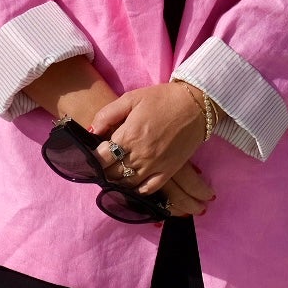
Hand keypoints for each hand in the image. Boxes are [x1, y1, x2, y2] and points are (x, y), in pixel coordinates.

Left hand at [90, 84, 214, 212]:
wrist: (196, 104)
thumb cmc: (162, 98)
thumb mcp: (131, 98)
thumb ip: (108, 114)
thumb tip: (91, 132)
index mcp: (128, 136)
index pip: (100, 158)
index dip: (92, 159)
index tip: (91, 156)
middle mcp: (139, 155)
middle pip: (112, 173)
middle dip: (103, 170)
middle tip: (102, 165)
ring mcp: (155, 165)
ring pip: (128, 183)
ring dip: (118, 181)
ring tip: (114, 174)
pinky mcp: (169, 171)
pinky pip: (149, 189)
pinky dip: (138, 190)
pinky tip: (133, 185)